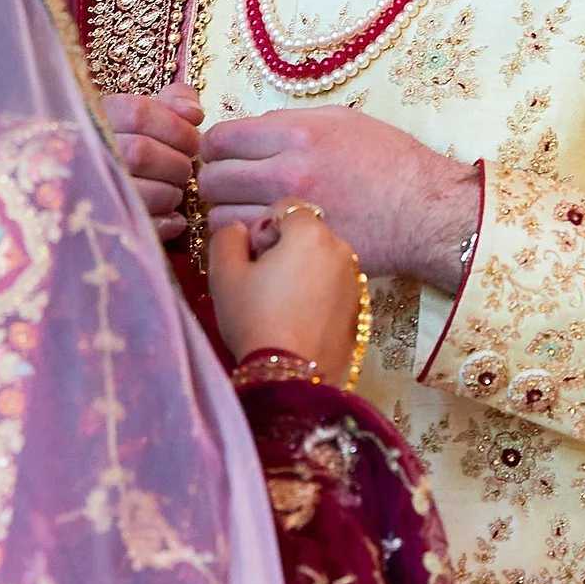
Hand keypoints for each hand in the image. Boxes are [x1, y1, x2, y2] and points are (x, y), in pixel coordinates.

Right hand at [100, 83, 204, 240]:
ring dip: (171, 192)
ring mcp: (93, 190)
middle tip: (184, 167)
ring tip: (173, 190)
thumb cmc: (127, 142)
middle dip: (177, 162)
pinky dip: (167, 222)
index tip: (191, 139)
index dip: (176, 127)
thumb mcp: (143, 112)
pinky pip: (143, 226)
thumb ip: (172, 102)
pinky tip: (171, 215)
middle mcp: (89, 153)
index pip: (138, 114)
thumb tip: (193, 113)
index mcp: (98, 118)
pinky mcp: (105, 226)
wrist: (87, 187)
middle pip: (141, 152)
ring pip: (142, 190)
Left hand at [198, 106, 480, 293]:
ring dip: (225, 215)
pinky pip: (247, 246)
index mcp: (296, 133)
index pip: (221, 138)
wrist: (427, 212)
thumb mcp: (343, 121)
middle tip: (230, 186)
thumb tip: (252, 132)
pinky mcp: (298, 249)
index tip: (224, 155)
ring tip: (245, 213)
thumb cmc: (391, 162)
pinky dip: (246, 242)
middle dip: (214, 181)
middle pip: (211, 179)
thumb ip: (291, 122)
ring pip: (219, 218)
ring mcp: (290, 214)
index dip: (216, 148)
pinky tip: (263, 236)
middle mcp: (286, 171)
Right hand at [209, 202, 361, 374]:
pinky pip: (333, 287)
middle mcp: (341, 248)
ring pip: (321, 261)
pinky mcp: (360, 307)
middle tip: (262, 283)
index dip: (264, 229)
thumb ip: (227, 238)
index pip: (286, 208)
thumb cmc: (255, 319)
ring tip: (280, 305)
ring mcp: (355, 280)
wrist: (291, 375)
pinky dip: (317, 294)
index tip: (253, 259)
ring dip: (301, 271)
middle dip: (283, 249)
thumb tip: (238, 229)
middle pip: (306, 234)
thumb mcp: (224, 275)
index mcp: (311, 233)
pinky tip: (299, 320)